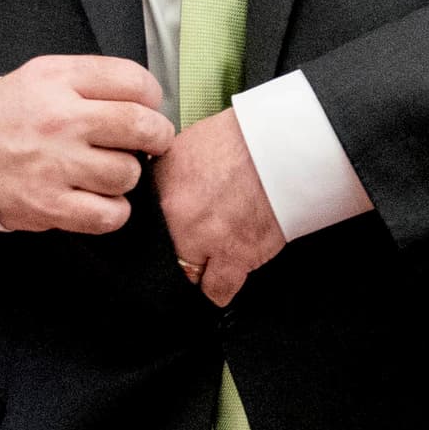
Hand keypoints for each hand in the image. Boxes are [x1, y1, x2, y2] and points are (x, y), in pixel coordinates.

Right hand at [0, 55, 175, 233]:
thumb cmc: (9, 115)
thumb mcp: (44, 75)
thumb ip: (94, 79)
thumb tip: (148, 100)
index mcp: (59, 79)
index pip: (135, 81)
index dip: (152, 97)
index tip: (147, 107)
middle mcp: (59, 120)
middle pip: (142, 127)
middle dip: (157, 136)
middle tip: (150, 141)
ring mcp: (54, 165)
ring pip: (129, 173)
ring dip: (127, 175)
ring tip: (106, 170)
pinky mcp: (49, 206)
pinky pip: (110, 214)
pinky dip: (113, 210)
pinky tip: (99, 198)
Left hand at [158, 109, 285, 306]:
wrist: (288, 144)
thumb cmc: (248, 139)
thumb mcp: (191, 143)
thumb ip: (169, 173)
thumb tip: (162, 192)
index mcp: (162, 180)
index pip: (140, 219)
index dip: (155, 225)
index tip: (165, 229)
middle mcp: (175, 211)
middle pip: (160, 250)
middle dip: (176, 246)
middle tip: (193, 241)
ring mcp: (203, 237)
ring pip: (187, 274)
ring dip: (198, 269)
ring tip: (211, 261)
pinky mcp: (234, 255)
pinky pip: (216, 290)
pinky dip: (219, 289)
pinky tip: (221, 282)